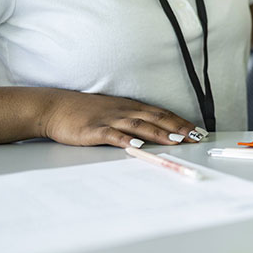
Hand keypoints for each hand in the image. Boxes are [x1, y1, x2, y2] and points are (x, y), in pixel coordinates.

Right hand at [42, 89, 202, 146]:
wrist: (55, 107)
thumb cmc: (85, 111)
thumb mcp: (113, 110)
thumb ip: (132, 119)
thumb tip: (154, 130)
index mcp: (131, 107)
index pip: (162, 113)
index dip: (180, 121)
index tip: (197, 130)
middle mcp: (124, 111)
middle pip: (156, 118)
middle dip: (178, 128)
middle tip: (196, 137)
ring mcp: (110, 119)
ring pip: (139, 125)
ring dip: (159, 133)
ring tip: (175, 140)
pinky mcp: (94, 130)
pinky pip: (112, 135)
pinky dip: (126, 140)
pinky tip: (137, 145)